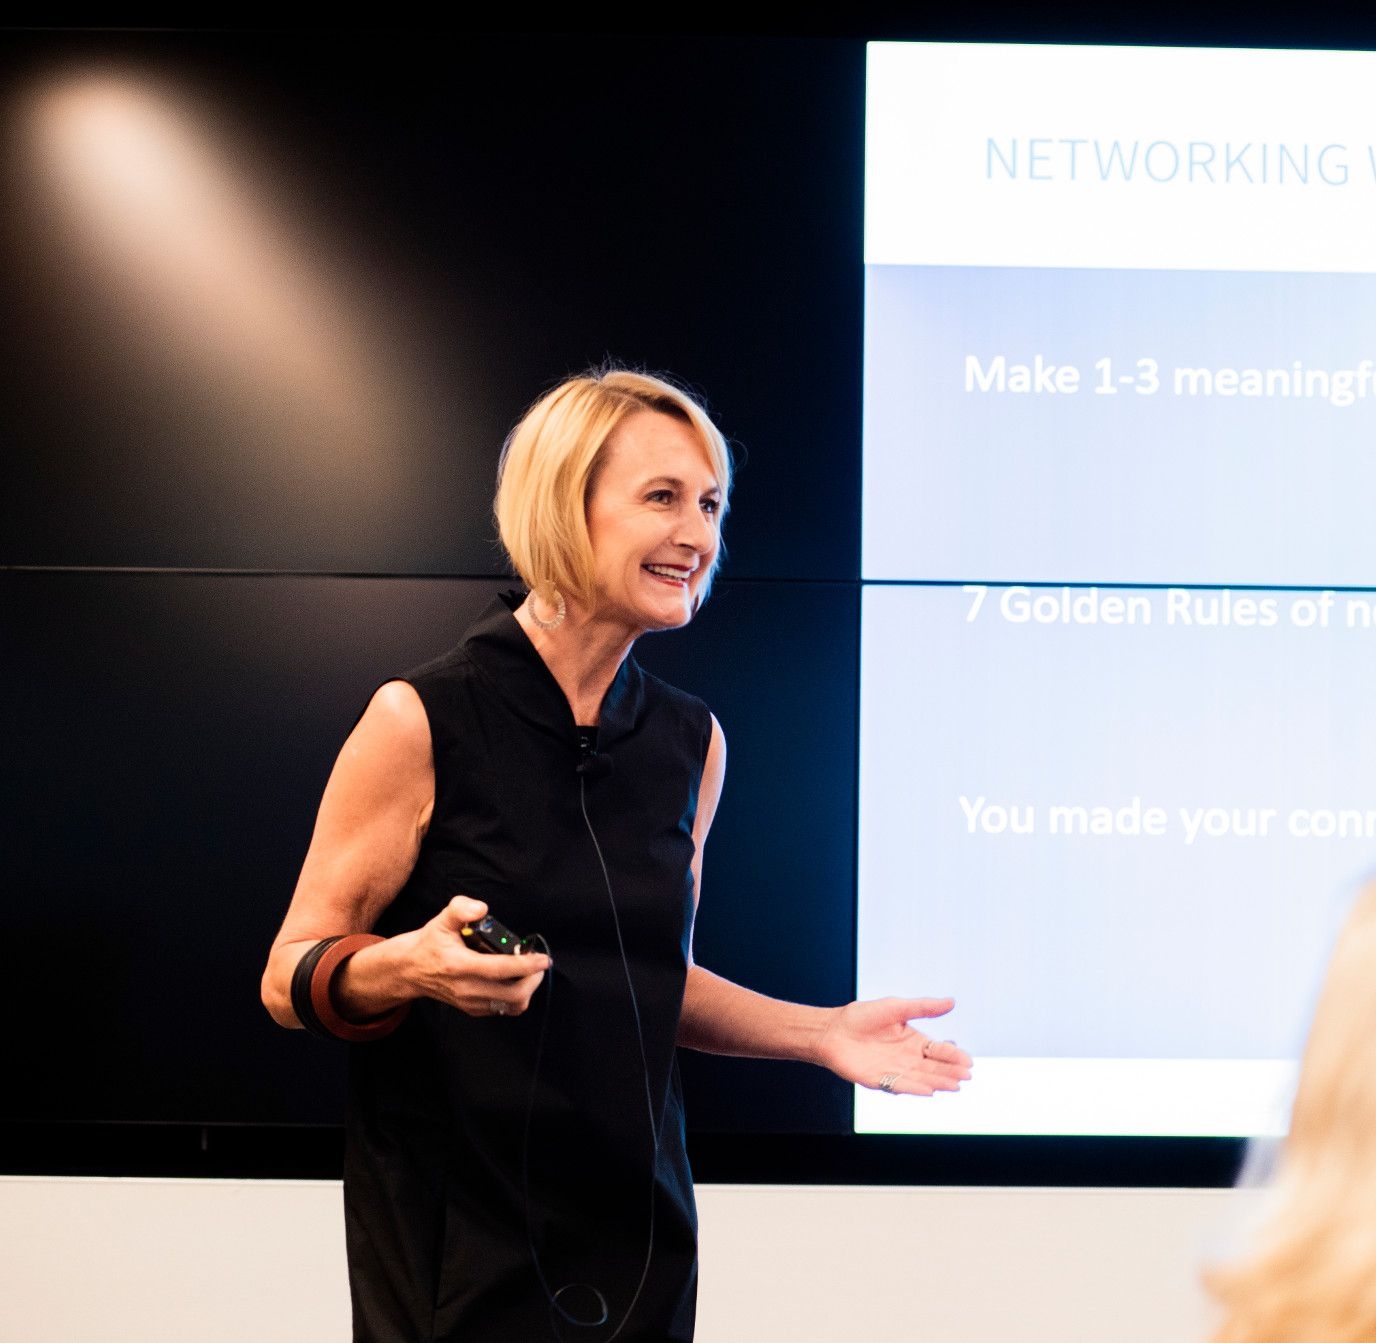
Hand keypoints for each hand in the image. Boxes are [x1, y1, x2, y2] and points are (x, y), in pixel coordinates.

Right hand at [403, 895, 551, 1018]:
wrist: (410, 970)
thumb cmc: (430, 944)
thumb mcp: (441, 920)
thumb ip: (460, 909)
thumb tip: (482, 909)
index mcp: (460, 965)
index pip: (500, 969)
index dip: (526, 965)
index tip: (543, 958)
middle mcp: (466, 988)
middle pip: (512, 994)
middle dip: (533, 980)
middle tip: (539, 965)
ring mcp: (469, 1002)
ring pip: (510, 1006)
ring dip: (528, 990)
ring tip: (530, 973)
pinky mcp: (471, 1009)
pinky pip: (502, 1010)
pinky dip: (516, 998)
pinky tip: (516, 982)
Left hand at [814, 997, 972, 1096]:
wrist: (833, 1029)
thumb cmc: (863, 1016)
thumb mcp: (896, 1007)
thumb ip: (923, 1007)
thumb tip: (952, 1001)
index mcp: (914, 1041)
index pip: (938, 1050)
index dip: (953, 1055)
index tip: (968, 1060)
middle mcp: (907, 1059)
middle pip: (933, 1068)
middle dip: (950, 1072)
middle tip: (966, 1076)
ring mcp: (894, 1071)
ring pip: (921, 1079)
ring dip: (937, 1082)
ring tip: (954, 1085)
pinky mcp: (879, 1081)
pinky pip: (899, 1085)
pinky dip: (914, 1088)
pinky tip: (928, 1091)